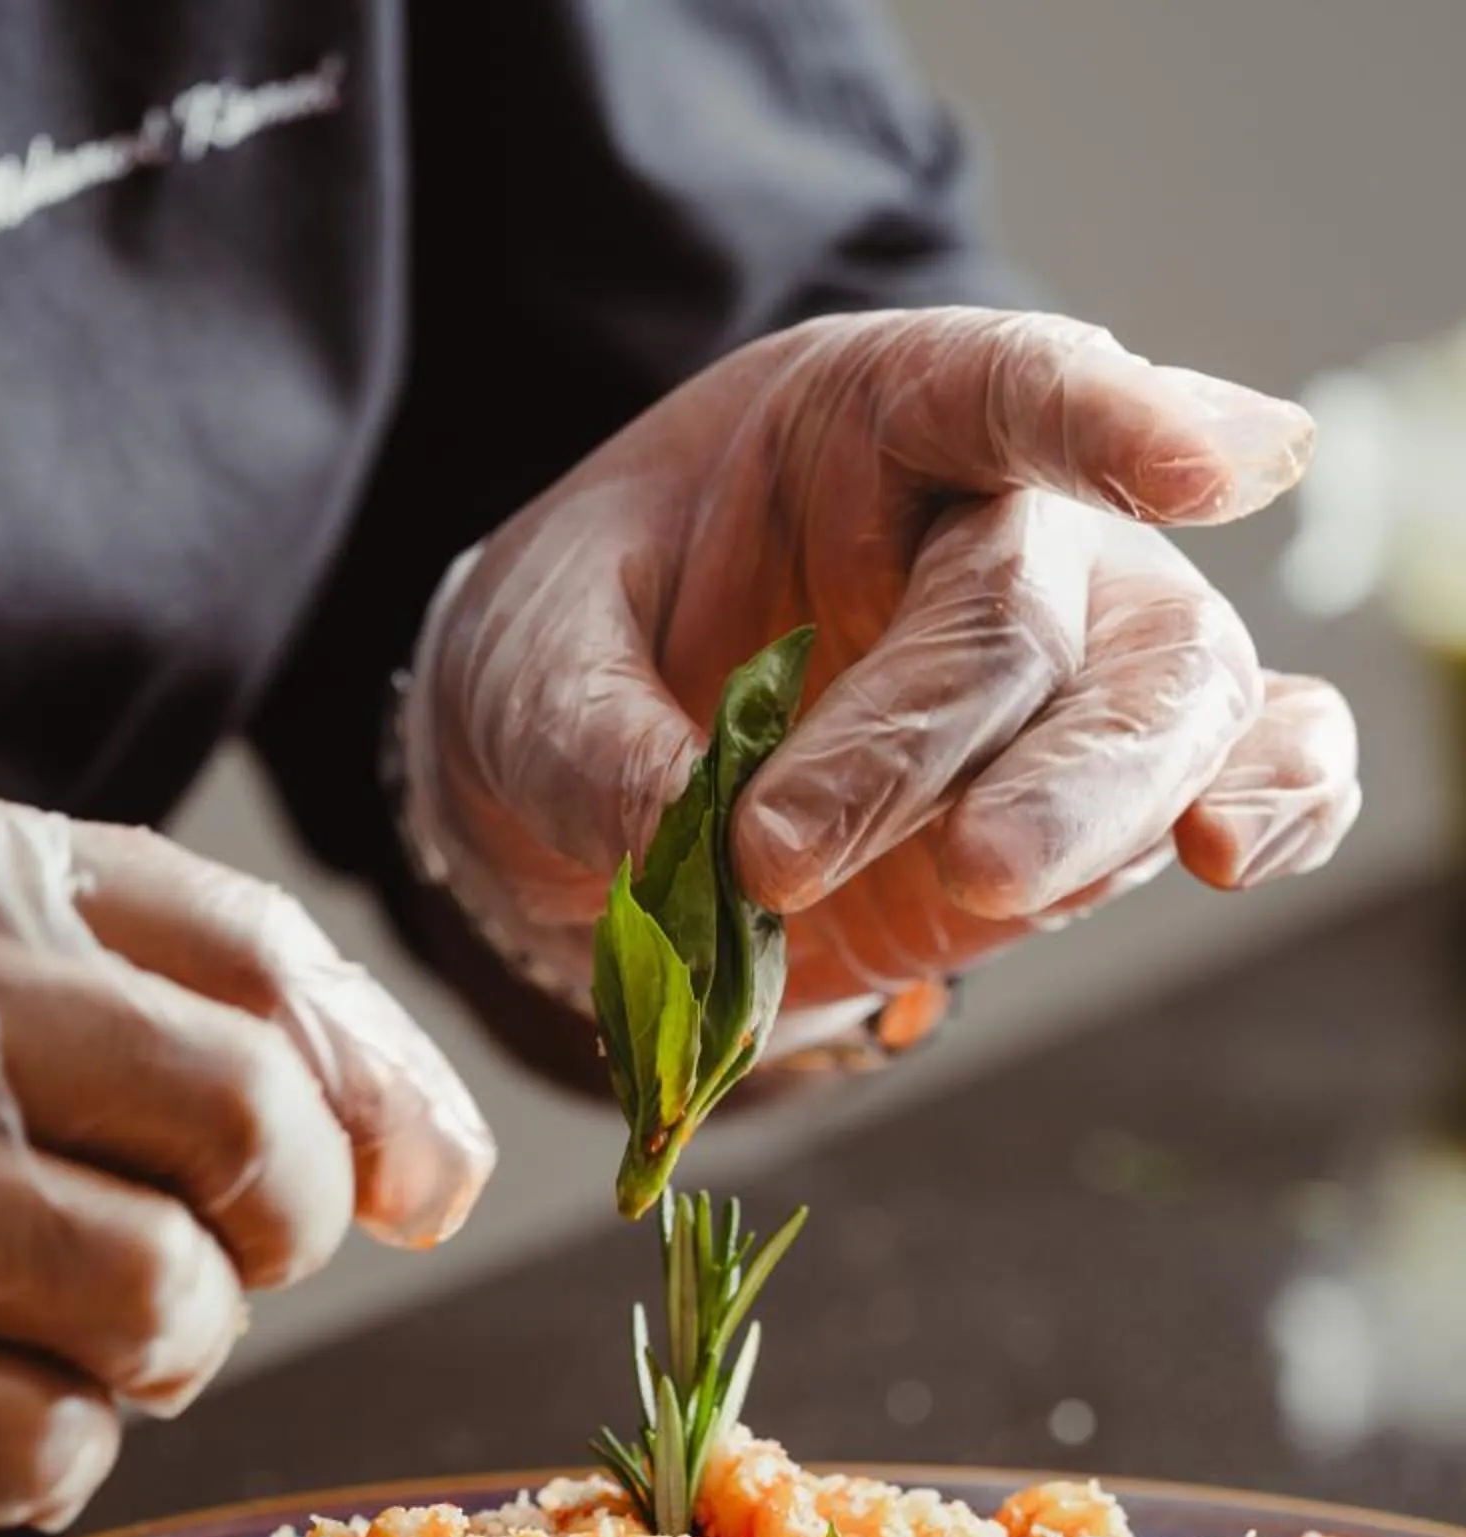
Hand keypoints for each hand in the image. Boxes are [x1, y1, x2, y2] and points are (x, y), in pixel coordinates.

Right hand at [0, 792, 490, 1522]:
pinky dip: (51, 1448)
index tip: (385, 1188)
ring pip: (166, 1308)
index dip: (365, 1094)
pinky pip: (49, 1447)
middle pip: (248, 1131)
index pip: (255, 962)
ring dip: (160, 1349)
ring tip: (59, 1322)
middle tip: (212, 1250)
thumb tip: (437, 1173)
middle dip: (279, 1225)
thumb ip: (183, 983)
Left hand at [401, 307, 1359, 1030]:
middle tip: (778, 857)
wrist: (596, 784)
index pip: (1010, 385)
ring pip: (1164, 703)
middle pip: (1040, 610)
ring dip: (1092, 802)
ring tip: (986, 887)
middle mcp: (1006, 529)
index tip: (1213, 465)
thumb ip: (591, 740)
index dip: (1111, 419)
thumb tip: (682, 837)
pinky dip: (1277, 808)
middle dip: (926, 739)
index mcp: (874, 423)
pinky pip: (1250, 768)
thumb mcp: (524, 668)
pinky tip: (1227, 851)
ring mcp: (1070, 669)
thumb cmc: (581, 661)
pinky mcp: (1095, 799)